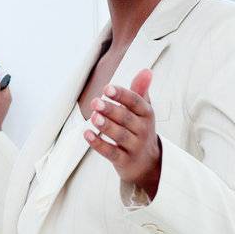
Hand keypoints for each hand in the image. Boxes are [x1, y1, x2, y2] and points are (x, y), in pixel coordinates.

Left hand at [84, 68, 162, 197]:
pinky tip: (87, 134)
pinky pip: (111, 152)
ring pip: (119, 136)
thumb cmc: (140, 130)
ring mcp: (134, 147)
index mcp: (147, 114)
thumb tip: (146, 70)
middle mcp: (143, 130)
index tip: (107, 88)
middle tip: (95, 102)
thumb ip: (140, 91)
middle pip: (126, 119)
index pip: (136, 102)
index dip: (122, 95)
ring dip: (106, 126)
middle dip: (111, 110)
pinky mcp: (124, 161)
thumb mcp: (143, 111)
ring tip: (93, 117)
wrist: (147, 163)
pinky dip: (98, 144)